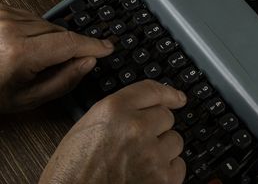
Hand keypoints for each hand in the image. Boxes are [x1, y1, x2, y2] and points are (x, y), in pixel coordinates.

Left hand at [0, 5, 113, 112]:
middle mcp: (11, 27)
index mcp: (20, 52)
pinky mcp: (0, 8)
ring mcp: (3, 14)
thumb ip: (64, 81)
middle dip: (69, 47)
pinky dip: (35, 29)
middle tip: (64, 64)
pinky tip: (24, 44)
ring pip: (47, 23)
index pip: (70, 43)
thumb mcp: (27, 99)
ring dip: (50, 38)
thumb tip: (89, 61)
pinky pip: (31, 16)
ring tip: (35, 57)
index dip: (94, 45)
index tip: (108, 47)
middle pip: (60, 31)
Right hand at [40, 80, 186, 183]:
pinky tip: (147, 175)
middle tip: (139, 144)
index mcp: (114, 110)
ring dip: (162, 150)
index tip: (177, 98)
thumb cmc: (71, 172)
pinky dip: (167, 171)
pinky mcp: (162, 179)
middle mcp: (135, 127)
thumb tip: (148, 108)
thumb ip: (118, 112)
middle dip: (157, 128)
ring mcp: (151, 154)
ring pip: (174, 141)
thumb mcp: (86, 127)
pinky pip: (178, 166)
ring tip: (139, 162)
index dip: (168, 94)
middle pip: (167, 117)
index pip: (152, 90)